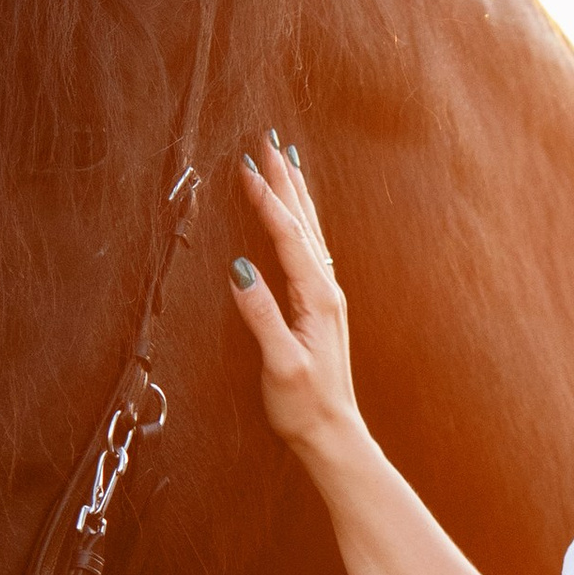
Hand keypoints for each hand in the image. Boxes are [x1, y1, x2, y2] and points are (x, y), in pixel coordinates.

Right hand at [230, 132, 363, 480]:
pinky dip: (300, 222)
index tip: (245, 166)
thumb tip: (240, 268)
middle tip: (268, 140)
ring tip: (284, 161)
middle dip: (284, 180)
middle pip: (303, 222)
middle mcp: (325, 289)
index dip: (266, 200)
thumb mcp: (279, 363)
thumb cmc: (303, 405)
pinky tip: (296, 217)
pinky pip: (309, 248)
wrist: (333, 434)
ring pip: (309, 231)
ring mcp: (325, 297)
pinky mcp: (320, 307)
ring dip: (295, 194)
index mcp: (315, 297)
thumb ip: (261, 315)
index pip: (287, 236)